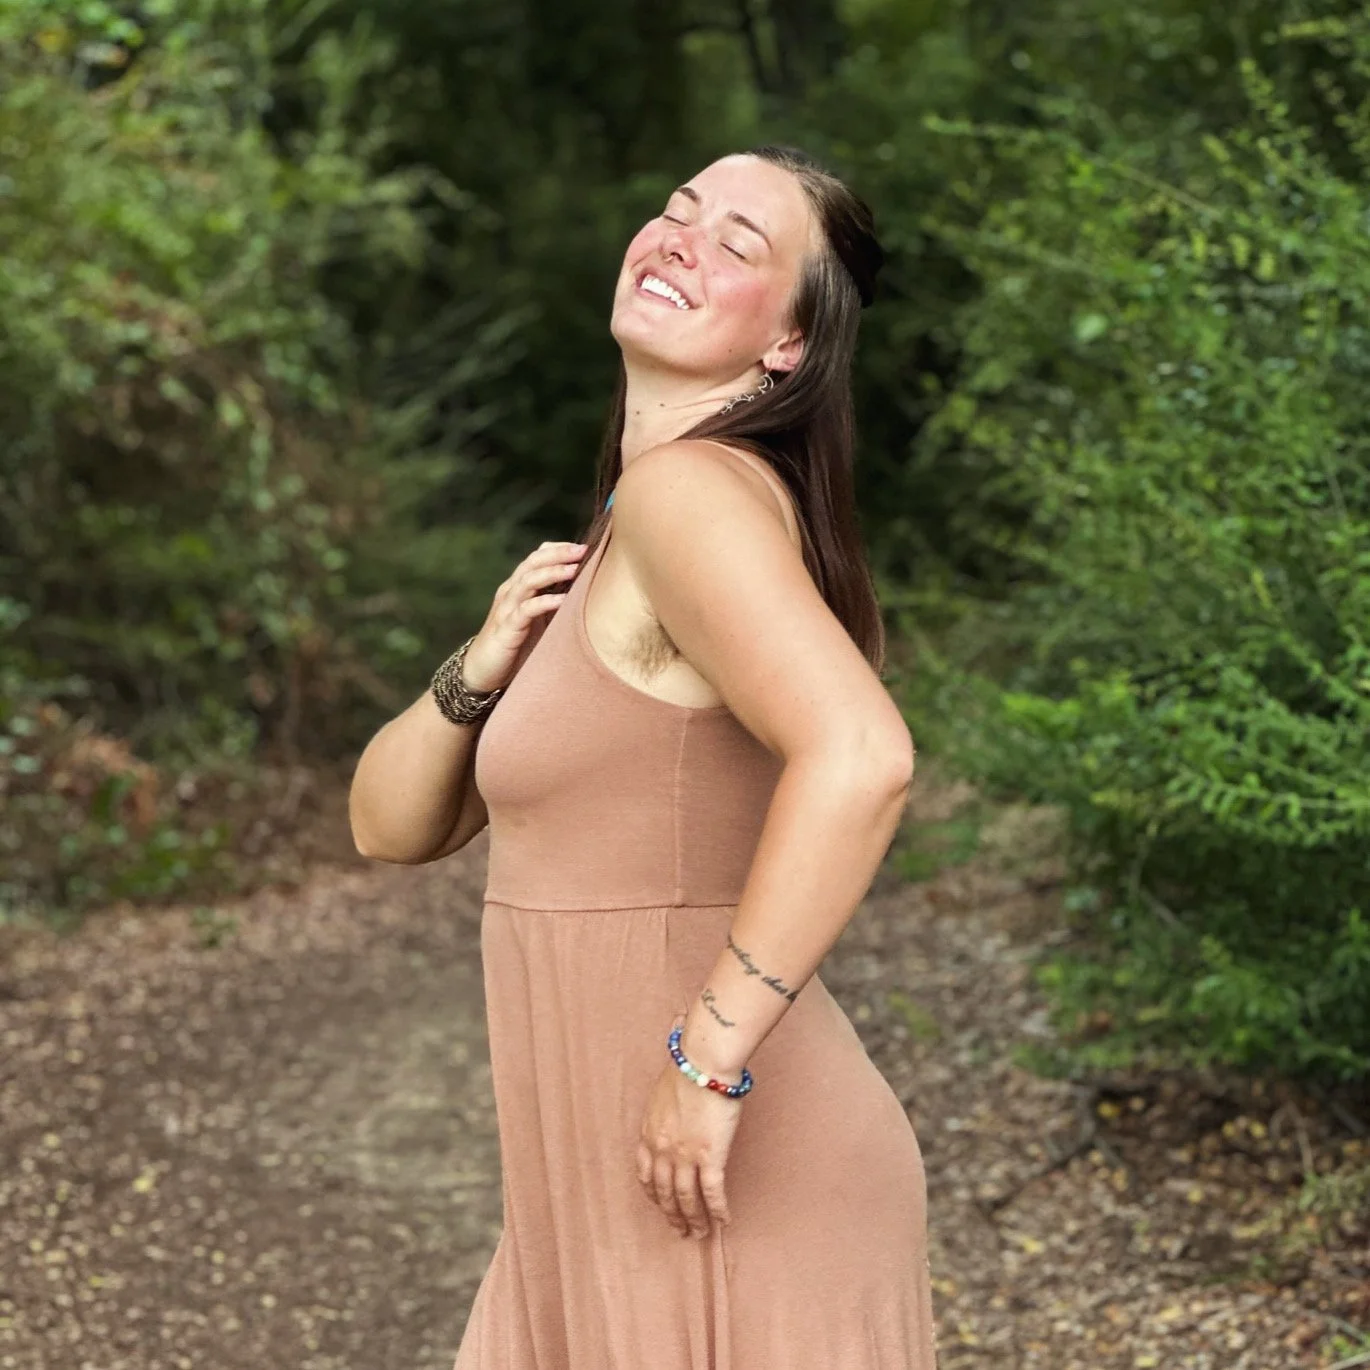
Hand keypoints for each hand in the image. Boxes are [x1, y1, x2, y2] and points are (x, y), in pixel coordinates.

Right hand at [463, 541, 587, 691]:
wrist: (483, 672)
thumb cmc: (515, 646)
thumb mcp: (538, 621)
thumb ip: (554, 604)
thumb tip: (587, 592)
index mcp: (519, 587)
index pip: (537, 557)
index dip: (559, 548)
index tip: (585, 546)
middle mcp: (511, 592)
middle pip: (533, 562)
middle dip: (559, 554)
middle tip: (583, 550)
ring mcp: (507, 609)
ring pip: (528, 581)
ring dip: (553, 573)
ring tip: (574, 569)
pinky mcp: (506, 629)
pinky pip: (526, 610)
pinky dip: (544, 602)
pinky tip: (563, 600)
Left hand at [636, 1017, 742, 1239]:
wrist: (703, 1063)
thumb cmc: (687, 1069)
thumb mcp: (663, 1094)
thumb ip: (665, 1115)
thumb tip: (673, 1118)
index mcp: (649, 1134)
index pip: (646, 1175)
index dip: (653, 1195)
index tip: (660, 1205)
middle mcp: (663, 1150)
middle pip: (665, 1192)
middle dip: (673, 1215)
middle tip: (681, 1231)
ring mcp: (686, 1156)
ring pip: (687, 1198)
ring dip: (694, 1219)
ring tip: (701, 1233)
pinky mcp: (710, 1156)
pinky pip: (713, 1192)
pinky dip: (718, 1210)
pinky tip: (724, 1221)